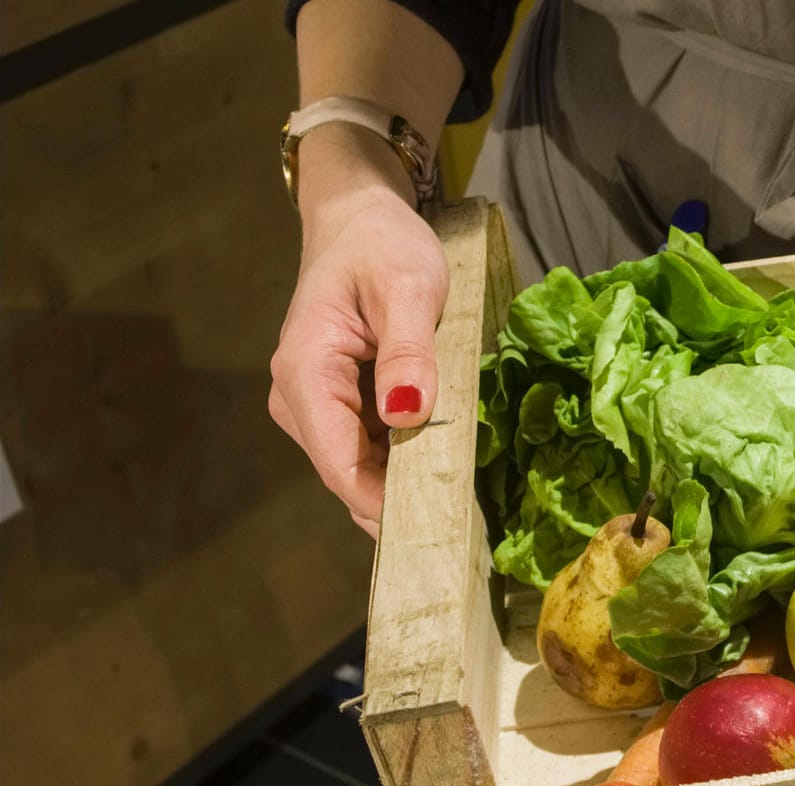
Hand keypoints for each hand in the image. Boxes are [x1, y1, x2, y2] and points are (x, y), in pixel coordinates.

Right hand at [268, 171, 444, 536]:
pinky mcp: (339, 405)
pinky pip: (371, 450)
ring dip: (408, 487)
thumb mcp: (408, 288)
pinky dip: (406, 463)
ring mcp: (316, 406)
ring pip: (362, 469)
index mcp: (305, 374)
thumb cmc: (382, 244)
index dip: (387, 506)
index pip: (341, 466)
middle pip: (350, 476)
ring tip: (466, 509)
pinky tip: (447, 472)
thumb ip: (408, 353)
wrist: (359, 217)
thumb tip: (408, 415)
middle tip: (467, 531)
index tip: (439, 531)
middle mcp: (298, 399)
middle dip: (403, 504)